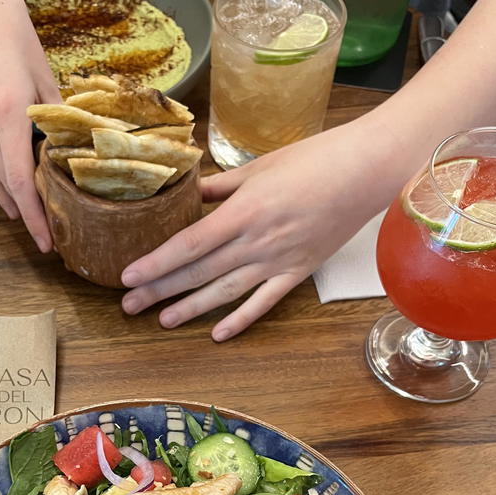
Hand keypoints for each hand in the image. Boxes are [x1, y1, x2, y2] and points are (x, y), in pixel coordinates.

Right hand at [0, 0, 60, 249]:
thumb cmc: (8, 26)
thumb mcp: (41, 69)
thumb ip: (55, 112)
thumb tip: (72, 145)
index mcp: (7, 112)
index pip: (20, 180)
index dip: (34, 216)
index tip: (47, 241)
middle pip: (3, 185)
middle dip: (25, 215)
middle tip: (47, 237)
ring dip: (8, 201)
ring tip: (30, 220)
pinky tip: (8, 189)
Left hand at [120, 121, 392, 339]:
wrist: (367, 172)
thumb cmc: (315, 159)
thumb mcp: (260, 166)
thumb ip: (221, 186)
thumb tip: (190, 195)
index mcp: (244, 211)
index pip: (189, 244)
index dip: (156, 263)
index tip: (128, 276)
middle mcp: (256, 242)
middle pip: (199, 271)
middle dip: (160, 290)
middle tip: (128, 306)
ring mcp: (278, 261)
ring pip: (225, 291)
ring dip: (190, 308)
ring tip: (161, 320)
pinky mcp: (298, 272)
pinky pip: (264, 302)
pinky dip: (240, 320)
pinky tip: (218, 334)